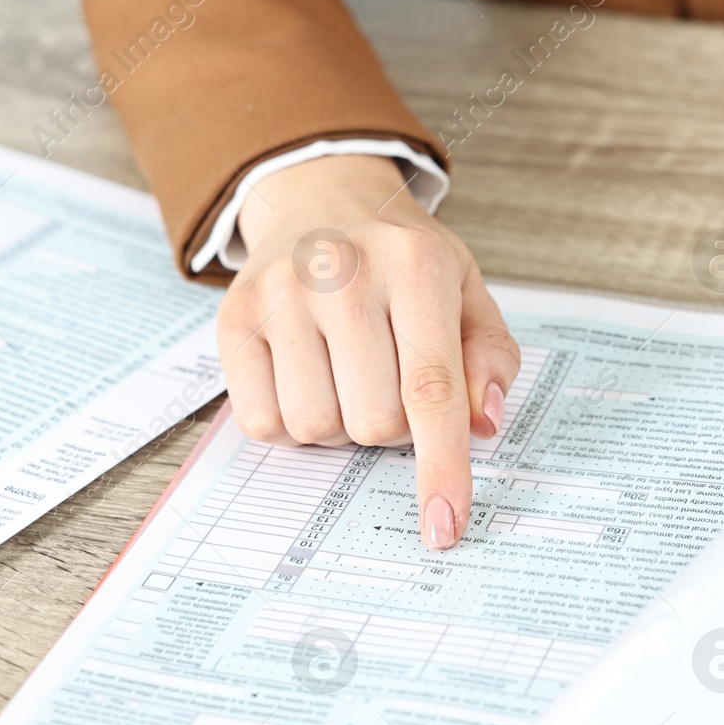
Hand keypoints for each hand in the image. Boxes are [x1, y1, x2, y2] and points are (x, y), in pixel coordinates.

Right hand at [220, 154, 519, 548]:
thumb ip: (489, 359)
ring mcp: (280, 295)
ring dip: (338, 424)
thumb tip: (482, 425)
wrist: (321, 198)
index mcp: (415, 267)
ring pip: (316, 428)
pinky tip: (303, 373)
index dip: (441, 466)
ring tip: (343, 371)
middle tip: (386, 377)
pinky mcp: (233, 318)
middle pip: (374, 423)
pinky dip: (289, 419)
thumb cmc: (402, 262)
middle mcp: (342, 274)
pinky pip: (263, 424)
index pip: (432, 389)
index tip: (445, 526)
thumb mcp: (466, 291)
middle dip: (390, 425)